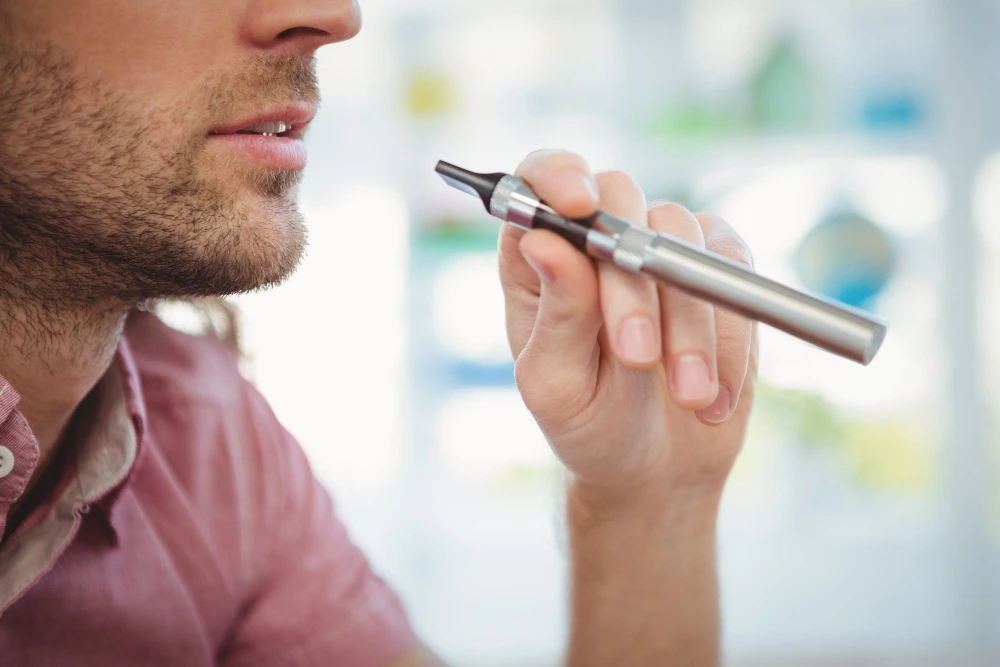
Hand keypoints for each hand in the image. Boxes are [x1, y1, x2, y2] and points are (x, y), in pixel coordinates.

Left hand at [499, 150, 758, 497]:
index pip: (539, 180)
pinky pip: (733, 273)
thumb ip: (556, 316)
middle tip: (636, 357)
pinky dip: (729, 338)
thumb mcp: (558, 386)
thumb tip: (543, 241)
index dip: (558, 176)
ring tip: (687, 394)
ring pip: (682, 237)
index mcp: (539, 259)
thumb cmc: (590, 423)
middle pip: (619, 203)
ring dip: (688, 323)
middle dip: (631, 284)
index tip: (577, 205)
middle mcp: (598, 240)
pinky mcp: (718, 270)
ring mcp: (662, 247)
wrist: (656, 466)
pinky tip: (713, 396)